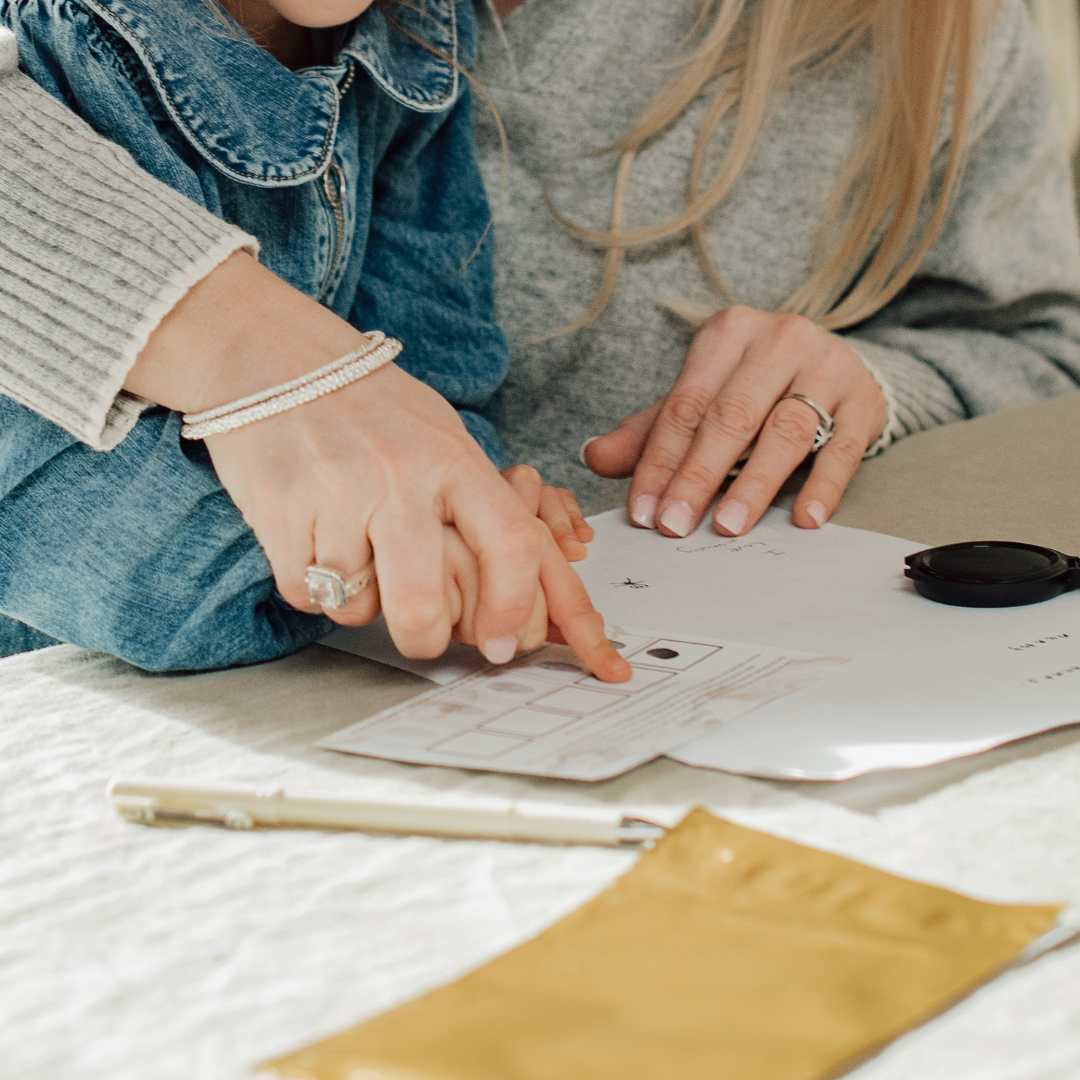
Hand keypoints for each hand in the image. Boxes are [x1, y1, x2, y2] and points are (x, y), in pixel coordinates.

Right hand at [132, 253, 623, 677]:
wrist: (270, 355)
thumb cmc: (369, 406)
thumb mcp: (441, 435)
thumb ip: (479, 504)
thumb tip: (521, 585)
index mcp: (453, 458)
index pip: (510, 544)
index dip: (513, 607)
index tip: (502, 642)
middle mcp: (399, 477)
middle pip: (422, 606)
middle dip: (425, 640)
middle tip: (422, 634)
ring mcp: (336, 495)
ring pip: (358, 608)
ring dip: (359, 602)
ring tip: (353, 552)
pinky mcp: (278, 512)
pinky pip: (306, 594)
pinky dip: (313, 587)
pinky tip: (314, 542)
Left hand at [582, 306, 886, 537]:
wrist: (835, 365)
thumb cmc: (754, 388)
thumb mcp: (700, 398)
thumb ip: (649, 431)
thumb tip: (592, 457)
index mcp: (727, 334)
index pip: (685, 405)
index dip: (660, 461)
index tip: (643, 512)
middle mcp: (778, 339)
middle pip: (731, 415)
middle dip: (697, 476)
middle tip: (675, 526)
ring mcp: (827, 365)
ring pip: (785, 429)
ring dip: (754, 483)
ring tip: (728, 526)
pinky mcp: (864, 399)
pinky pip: (842, 447)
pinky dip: (823, 485)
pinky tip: (804, 519)